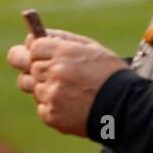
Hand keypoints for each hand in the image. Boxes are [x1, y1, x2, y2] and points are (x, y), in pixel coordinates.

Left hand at [6, 29, 126, 135]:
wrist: (126, 108)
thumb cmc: (109, 75)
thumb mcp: (91, 48)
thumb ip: (61, 39)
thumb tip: (32, 37)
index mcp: (63, 52)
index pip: (32, 46)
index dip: (37, 50)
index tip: (41, 54)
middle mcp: (54, 72)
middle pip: (26, 66)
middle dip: (34, 68)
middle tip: (45, 72)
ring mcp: (51, 95)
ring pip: (32, 87)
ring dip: (44, 88)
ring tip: (68, 92)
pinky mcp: (51, 115)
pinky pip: (41, 107)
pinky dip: (52, 107)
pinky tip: (71, 106)